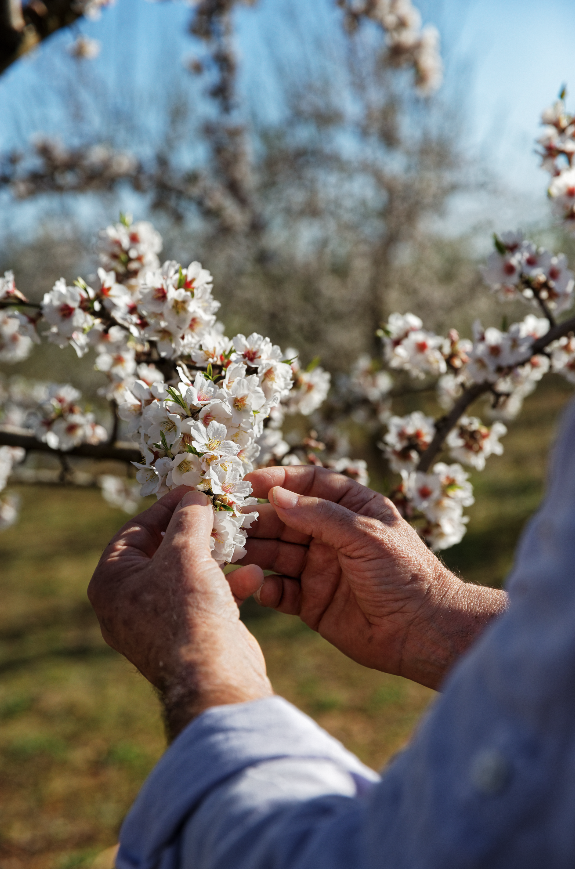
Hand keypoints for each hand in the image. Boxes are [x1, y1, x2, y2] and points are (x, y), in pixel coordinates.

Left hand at [88, 487, 272, 739]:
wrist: (214, 676)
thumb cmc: (187, 610)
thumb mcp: (185, 551)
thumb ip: (188, 517)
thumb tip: (194, 496)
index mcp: (111, 583)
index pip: (133, 530)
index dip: (164, 507)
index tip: (192, 490)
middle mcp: (128, 604)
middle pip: (163, 551)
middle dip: (196, 531)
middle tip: (219, 510)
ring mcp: (160, 622)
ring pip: (188, 574)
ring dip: (217, 555)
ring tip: (239, 537)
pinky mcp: (191, 635)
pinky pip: (205, 600)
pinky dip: (228, 585)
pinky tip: (252, 575)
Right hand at [234, 467, 505, 689]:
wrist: (421, 630)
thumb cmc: (405, 573)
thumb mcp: (365, 534)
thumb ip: (319, 514)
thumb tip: (276, 495)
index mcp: (351, 509)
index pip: (309, 484)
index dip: (280, 480)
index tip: (249, 482)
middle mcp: (330, 536)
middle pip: (284, 519)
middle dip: (257, 519)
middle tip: (228, 522)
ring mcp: (318, 569)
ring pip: (275, 554)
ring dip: (253, 552)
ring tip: (232, 553)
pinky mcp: (311, 602)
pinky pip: (279, 591)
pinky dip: (265, 588)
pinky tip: (259, 587)